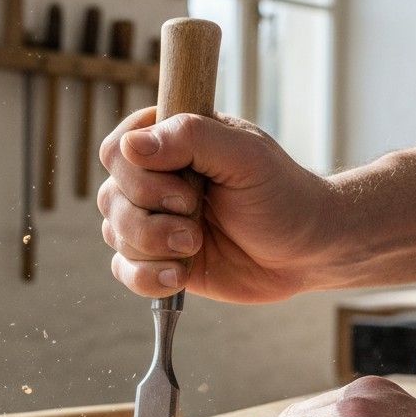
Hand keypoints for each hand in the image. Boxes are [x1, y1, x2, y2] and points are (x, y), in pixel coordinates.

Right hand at [97, 108, 336, 302]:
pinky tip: (178, 277)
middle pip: (110, 196)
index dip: (140, 174)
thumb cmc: (282, 194)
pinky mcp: (158, 261)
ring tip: (196, 245)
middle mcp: (154, 180)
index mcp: (171, 142)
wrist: (305, 251)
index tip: (187, 184)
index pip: (118, 150)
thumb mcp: (245, 155)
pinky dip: (146, 278)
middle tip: (198, 217)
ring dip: (154, 246)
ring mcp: (153, 221)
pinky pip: (124, 271)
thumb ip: (190, 138)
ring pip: (114, 235)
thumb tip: (132, 146)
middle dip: (153, 215)